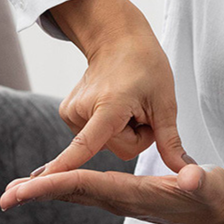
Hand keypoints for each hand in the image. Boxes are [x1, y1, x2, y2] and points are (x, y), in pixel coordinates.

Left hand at [0, 162, 223, 223]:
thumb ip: (199, 181)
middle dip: (37, 194)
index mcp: (132, 194)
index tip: (25, 189)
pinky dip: (59, 188)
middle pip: (70, 194)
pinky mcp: (120, 196)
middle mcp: (119, 200)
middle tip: (4, 197)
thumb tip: (189, 179)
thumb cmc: (212, 195)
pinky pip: (82, 192)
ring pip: (72, 195)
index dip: (55, 185)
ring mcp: (118, 201)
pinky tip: (43, 185)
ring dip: (43, 193)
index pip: (86, 186)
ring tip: (13, 190)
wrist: (216, 213)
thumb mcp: (209, 185)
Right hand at [39, 0, 188, 176]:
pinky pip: (95, 136)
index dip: (66, 166)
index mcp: (108, 107)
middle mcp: (82, 111)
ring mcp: (71, 113)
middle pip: (119, 149)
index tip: (38, 183)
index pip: (86, 145)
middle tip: (140, 108)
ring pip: (106, 144)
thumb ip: (169, 141)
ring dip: (121, 130)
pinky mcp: (67, 114)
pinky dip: (108, 126)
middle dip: (135, 136)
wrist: (117, 40)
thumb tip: (185, 175)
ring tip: (125, 103)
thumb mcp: (165, 101)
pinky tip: (111, 105)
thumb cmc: (145, 66)